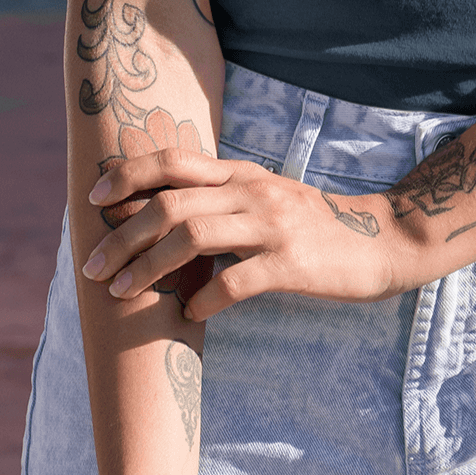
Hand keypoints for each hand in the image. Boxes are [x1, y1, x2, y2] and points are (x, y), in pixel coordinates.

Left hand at [81, 149, 410, 320]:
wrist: (382, 241)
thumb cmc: (314, 227)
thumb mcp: (266, 199)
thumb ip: (221, 200)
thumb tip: (156, 218)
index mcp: (243, 174)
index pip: (175, 161)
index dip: (128, 176)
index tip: (93, 200)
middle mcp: (253, 192)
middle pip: (172, 202)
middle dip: (123, 235)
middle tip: (93, 266)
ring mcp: (274, 226)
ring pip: (193, 235)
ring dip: (149, 266)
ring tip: (123, 292)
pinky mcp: (292, 263)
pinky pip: (234, 281)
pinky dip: (202, 298)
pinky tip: (188, 313)